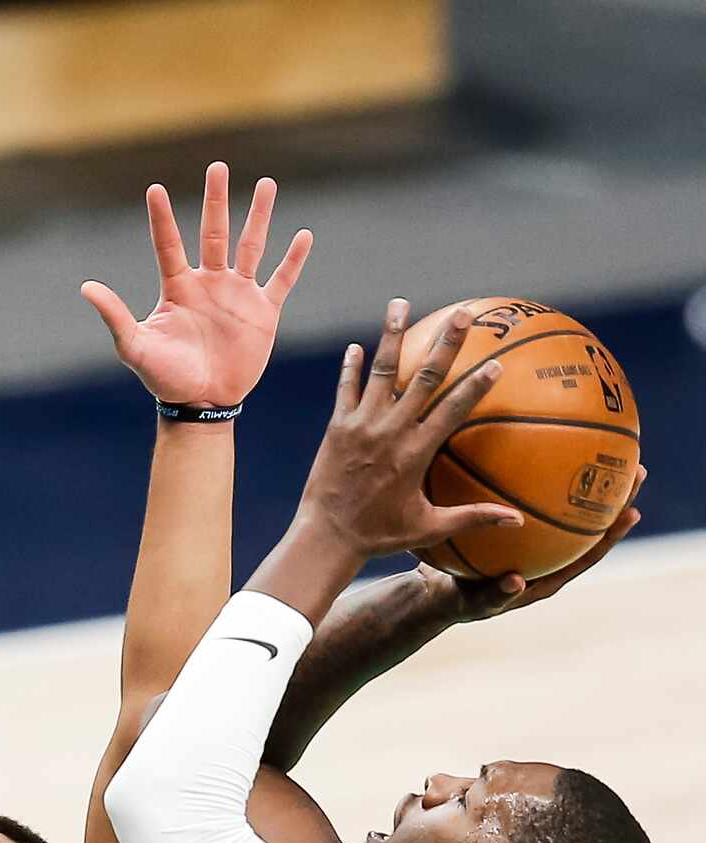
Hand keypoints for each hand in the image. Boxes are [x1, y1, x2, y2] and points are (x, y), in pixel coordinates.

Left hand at [80, 161, 313, 407]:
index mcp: (178, 289)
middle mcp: (209, 283)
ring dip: (259, 215)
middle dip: (215, 200)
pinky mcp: (263, 311)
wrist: (201, 405)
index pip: (168, 245)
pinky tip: (304, 235)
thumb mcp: (135, 348)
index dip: (162, 218)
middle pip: (213, 232)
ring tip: (267, 184)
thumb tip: (86, 288)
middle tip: (217, 166)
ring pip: (250, 245)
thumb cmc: (165, 378)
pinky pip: (281, 279)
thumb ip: (115, 317)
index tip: (155, 188)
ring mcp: (237, 294)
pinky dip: (294, 259)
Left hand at [296, 300, 522, 560]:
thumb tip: (516, 520)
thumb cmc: (380, 536)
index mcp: (415, 453)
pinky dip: (351, 367)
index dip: (476, 386)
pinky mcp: (337, 428)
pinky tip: (356, 346)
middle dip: (445, 343)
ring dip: (392, 335)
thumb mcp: (428, 528)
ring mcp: (361, 426)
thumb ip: (473, 517)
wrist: (326, 538)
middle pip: (423, 378)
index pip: (454, 410)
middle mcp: (390, 432)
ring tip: (400, 303)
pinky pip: (346, 390)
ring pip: (382, 371)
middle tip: (462, 313)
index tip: (497, 362)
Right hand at [442, 467, 644, 619]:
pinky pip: (535, 496)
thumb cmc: (455, 598)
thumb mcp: (471, 601)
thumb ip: (493, 595)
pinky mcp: (518, 526)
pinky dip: (545, 474)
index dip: (610, 535)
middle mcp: (549, 557)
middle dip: (615, 498)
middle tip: (637, 469)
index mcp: (546, 577)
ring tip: (609, 447)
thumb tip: (514, 581)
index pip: (587, 554)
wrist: (438, 592)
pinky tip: (545, 444)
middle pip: (590, 525)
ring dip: (590, 479)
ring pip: (568, 507)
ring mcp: (536, 541)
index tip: (632, 511)